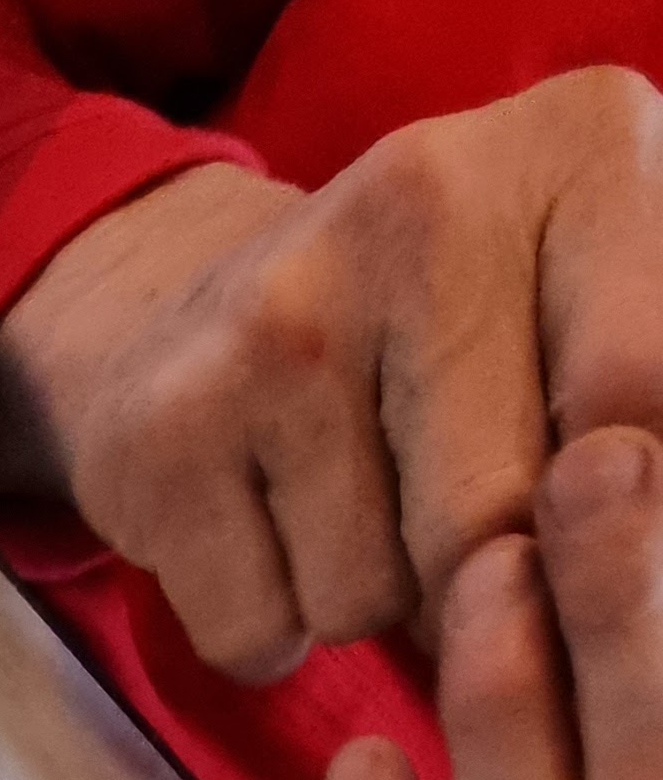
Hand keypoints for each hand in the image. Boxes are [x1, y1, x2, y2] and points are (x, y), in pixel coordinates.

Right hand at [0, 69, 662, 679]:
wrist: (191, 303)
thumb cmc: (444, 338)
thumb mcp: (587, 314)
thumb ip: (648, 401)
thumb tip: (635, 551)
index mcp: (585, 147)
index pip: (642, 392)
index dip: (617, 520)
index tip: (579, 526)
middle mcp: (428, 199)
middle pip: (498, 520)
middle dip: (483, 578)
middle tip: (458, 520)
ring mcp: (280, 314)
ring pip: (373, 597)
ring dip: (375, 606)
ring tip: (356, 511)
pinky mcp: (165, 427)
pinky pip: (259, 631)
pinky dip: (273, 631)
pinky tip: (269, 539)